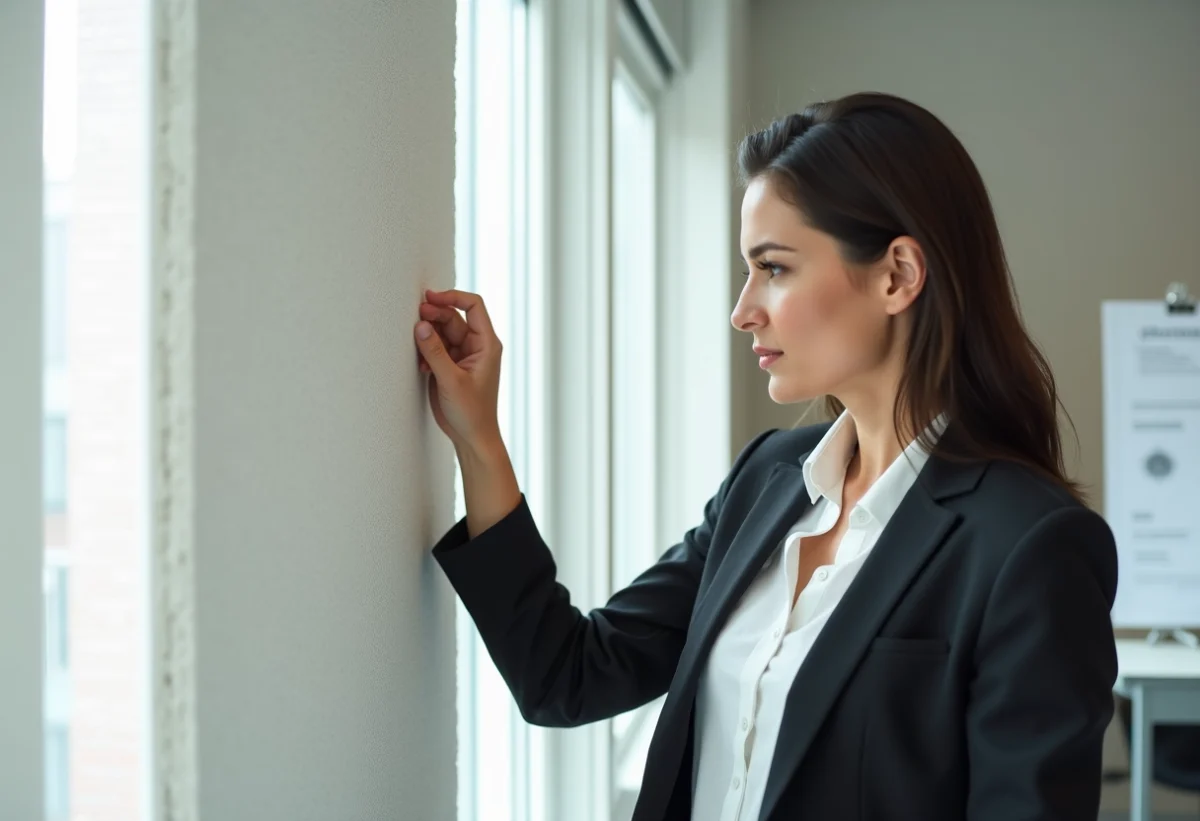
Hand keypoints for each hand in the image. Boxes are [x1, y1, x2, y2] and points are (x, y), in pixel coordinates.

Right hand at [414, 289, 502, 453]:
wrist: (472, 437)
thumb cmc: (472, 412)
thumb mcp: (451, 380)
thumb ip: (435, 352)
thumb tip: (421, 325)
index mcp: (486, 344)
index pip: (473, 306)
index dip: (452, 297)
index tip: (430, 298)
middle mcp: (476, 346)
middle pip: (453, 317)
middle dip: (434, 316)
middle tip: (414, 320)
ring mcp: (463, 355)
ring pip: (442, 332)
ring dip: (427, 336)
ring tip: (416, 346)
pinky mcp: (450, 366)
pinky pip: (436, 348)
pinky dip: (426, 351)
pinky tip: (421, 365)